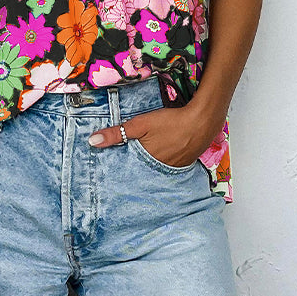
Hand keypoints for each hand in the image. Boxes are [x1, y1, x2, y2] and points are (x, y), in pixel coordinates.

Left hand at [88, 103, 214, 168]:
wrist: (204, 120)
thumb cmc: (173, 121)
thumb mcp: (141, 124)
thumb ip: (117, 133)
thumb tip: (93, 141)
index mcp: (146, 160)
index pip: (128, 170)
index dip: (120, 170)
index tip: (110, 175)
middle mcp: (159, 168)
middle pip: (142, 171)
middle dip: (134, 170)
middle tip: (123, 173)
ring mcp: (174, 167)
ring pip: (156, 169)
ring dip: (149, 167)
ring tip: (143, 164)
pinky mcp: (185, 162)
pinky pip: (170, 166)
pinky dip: (164, 163)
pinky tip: (163, 157)